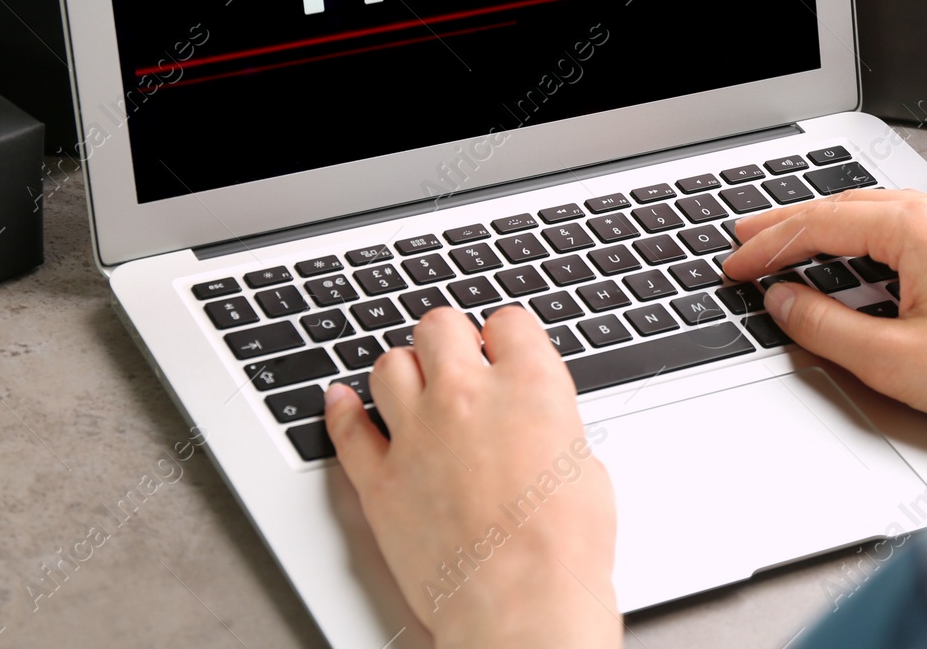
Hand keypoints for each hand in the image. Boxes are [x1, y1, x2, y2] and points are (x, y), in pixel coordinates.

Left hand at [326, 306, 622, 648]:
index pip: (509, 322)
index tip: (505, 348)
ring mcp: (416, 435)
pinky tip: (341, 402)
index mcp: (528, 385)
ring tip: (413, 387)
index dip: (507, 336)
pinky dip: (342, 411)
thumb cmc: (566, 548)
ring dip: (404, 371)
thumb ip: (550, 424)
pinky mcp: (380, 480)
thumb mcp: (585, 464)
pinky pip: (347, 428)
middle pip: (440, 326)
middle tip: (458, 360)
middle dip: (450, 339)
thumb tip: (536, 424)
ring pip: (389, 365)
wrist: (523, 605)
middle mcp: (466, 396)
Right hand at [722, 189, 926, 432]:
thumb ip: (826, 327)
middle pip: (845, 206)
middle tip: (746, 238)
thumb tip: (785, 302)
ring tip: (789, 241)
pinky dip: (867, 233)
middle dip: (789, 223)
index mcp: (919, 228)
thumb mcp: (895, 361)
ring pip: (878, 210)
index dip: (768, 245)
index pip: (819, 224)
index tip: (736, 264)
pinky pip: (911, 221)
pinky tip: (855, 252)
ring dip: (828, 225)